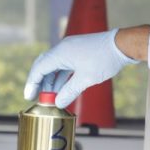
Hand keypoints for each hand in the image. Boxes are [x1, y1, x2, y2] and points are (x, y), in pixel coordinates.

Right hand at [23, 29, 137, 107]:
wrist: (121, 46)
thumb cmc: (104, 59)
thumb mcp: (86, 79)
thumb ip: (69, 92)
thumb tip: (58, 103)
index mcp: (60, 52)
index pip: (39, 68)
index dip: (32, 83)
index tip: (29, 96)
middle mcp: (63, 48)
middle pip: (44, 66)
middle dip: (40, 83)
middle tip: (38, 98)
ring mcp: (70, 49)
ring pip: (54, 66)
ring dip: (51, 81)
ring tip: (51, 97)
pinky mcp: (78, 52)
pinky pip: (64, 65)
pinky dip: (61, 77)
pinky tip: (62, 89)